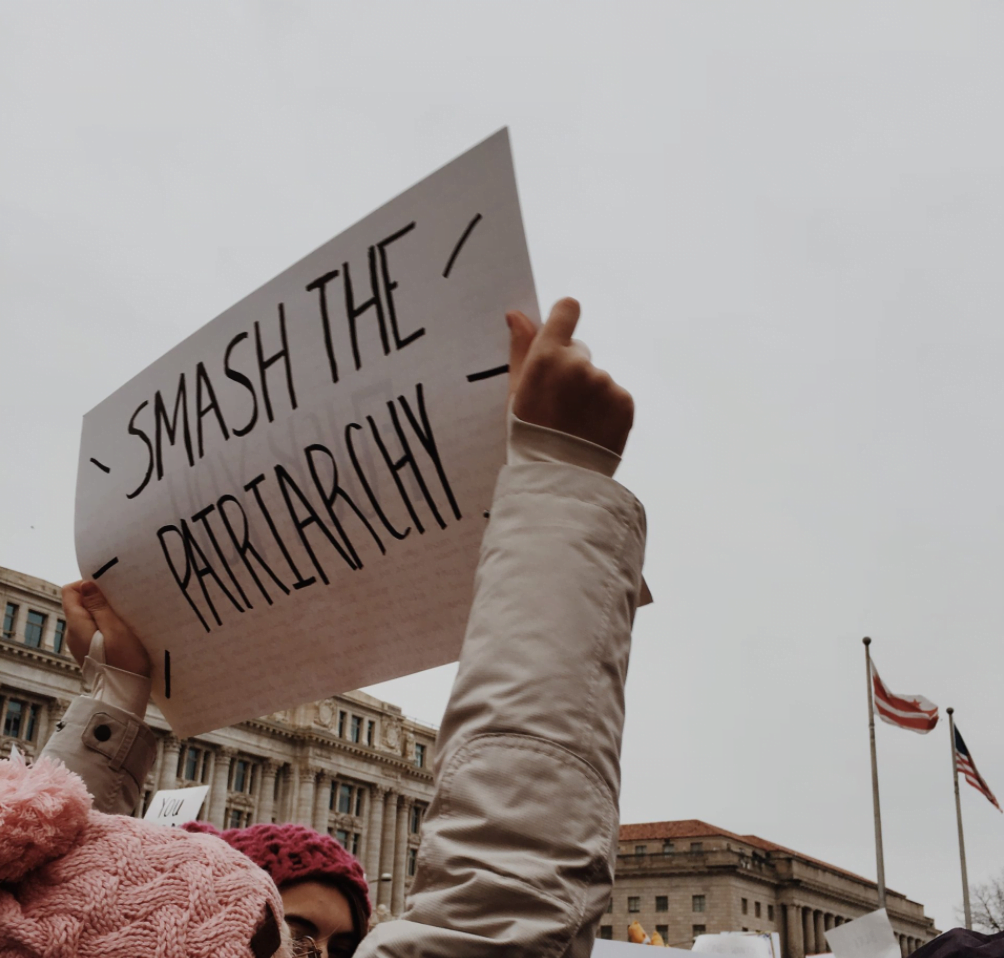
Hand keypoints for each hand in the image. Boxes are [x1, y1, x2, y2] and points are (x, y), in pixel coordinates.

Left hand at [62, 580, 150, 676]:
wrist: (124, 693)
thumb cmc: (124, 661)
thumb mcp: (115, 629)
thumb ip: (99, 606)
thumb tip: (85, 585)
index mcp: (76, 625)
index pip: (70, 591)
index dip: (87, 585)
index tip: (109, 590)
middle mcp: (72, 633)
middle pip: (78, 603)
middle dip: (98, 598)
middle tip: (121, 604)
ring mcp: (79, 643)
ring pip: (87, 616)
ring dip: (104, 612)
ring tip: (124, 618)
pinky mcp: (89, 650)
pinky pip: (92, 628)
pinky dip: (105, 624)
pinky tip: (121, 632)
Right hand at [507, 297, 633, 455]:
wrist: (558, 478)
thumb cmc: (529, 435)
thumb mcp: (516, 392)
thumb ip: (520, 349)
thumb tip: (517, 314)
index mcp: (546, 357)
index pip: (566, 311)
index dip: (564, 318)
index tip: (562, 329)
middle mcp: (578, 364)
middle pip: (579, 351)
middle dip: (571, 370)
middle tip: (559, 404)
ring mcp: (604, 383)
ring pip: (597, 378)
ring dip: (590, 394)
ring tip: (575, 424)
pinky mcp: (625, 402)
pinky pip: (615, 396)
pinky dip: (607, 410)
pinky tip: (593, 429)